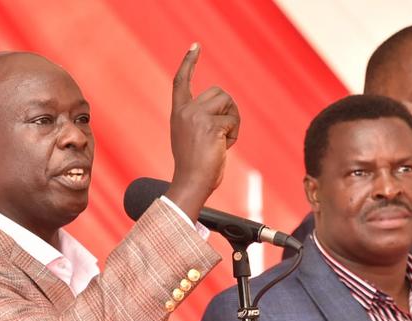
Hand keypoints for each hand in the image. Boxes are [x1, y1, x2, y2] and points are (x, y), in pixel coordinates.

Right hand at [165, 43, 239, 221]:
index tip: (196, 47)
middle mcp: (185, 111)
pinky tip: (223, 148)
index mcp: (178, 113)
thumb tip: (224, 108)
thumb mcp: (191, 137)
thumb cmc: (194, 167)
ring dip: (233, 121)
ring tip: (222, 141)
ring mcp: (197, 117)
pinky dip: (234, 136)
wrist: (190, 183)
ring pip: (228, 103)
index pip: (181, 81)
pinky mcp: (211, 126)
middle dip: (228, 110)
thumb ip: (200, 120)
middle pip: (219, 92)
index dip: (189, 62)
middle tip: (223, 132)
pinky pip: (233, 122)